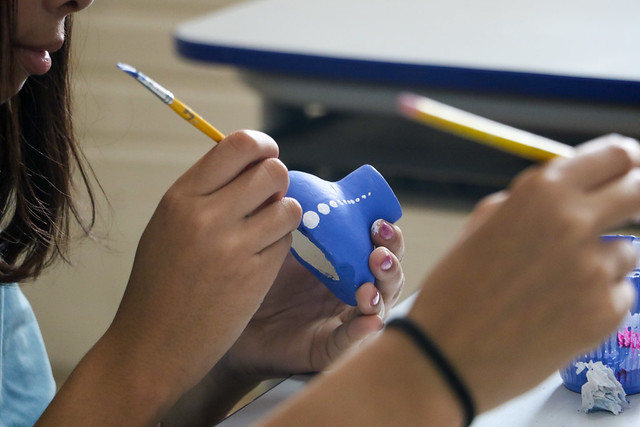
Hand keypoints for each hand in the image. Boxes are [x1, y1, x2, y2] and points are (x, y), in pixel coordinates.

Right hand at [101, 131, 301, 407]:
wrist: (152, 344)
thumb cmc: (159, 282)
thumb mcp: (168, 224)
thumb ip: (207, 191)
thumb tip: (254, 161)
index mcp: (181, 197)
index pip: (239, 145)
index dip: (263, 146)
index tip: (266, 156)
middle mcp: (208, 216)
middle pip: (274, 171)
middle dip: (277, 180)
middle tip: (266, 197)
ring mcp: (234, 248)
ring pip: (290, 207)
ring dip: (283, 214)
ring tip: (263, 229)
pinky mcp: (256, 276)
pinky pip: (286, 241)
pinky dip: (279, 243)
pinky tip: (258, 256)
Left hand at [220, 218, 404, 381]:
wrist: (234, 323)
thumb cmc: (262, 285)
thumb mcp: (281, 251)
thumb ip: (297, 225)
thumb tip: (297, 189)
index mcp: (347, 267)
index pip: (380, 247)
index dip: (387, 236)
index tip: (378, 222)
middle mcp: (352, 293)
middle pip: (390, 276)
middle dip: (391, 261)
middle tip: (378, 249)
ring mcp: (344, 321)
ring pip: (379, 308)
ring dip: (381, 293)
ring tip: (370, 285)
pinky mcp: (330, 348)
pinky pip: (351, 342)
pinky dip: (362, 331)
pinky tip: (367, 321)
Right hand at [409, 134, 639, 411]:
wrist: (447, 354)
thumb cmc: (456, 288)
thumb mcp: (483, 224)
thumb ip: (530, 199)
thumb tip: (573, 189)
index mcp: (540, 191)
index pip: (615, 155)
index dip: (627, 162)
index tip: (631, 171)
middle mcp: (573, 221)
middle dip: (637, 200)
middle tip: (628, 213)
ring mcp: (594, 268)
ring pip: (627, 251)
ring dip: (603, 260)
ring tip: (555, 285)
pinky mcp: (605, 312)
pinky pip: (619, 293)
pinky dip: (596, 299)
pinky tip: (556, 312)